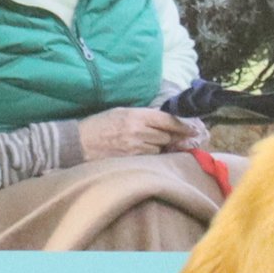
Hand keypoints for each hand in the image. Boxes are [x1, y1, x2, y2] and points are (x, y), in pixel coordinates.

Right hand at [77, 107, 199, 160]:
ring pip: (160, 148)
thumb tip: (164, 121)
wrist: (79, 142)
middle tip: (175, 137)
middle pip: (168, 136)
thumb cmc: (100, 125)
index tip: (195, 129)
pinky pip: (150, 159)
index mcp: (137, 116)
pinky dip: (151, 156)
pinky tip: (142, 153)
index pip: (168, 120)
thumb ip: (143, 116)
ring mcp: (136, 148)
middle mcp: (139, 132)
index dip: (184, 125)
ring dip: (160, 147)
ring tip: (147, 144)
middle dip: (172, 137)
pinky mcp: (132, 161)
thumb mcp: (121, 112)